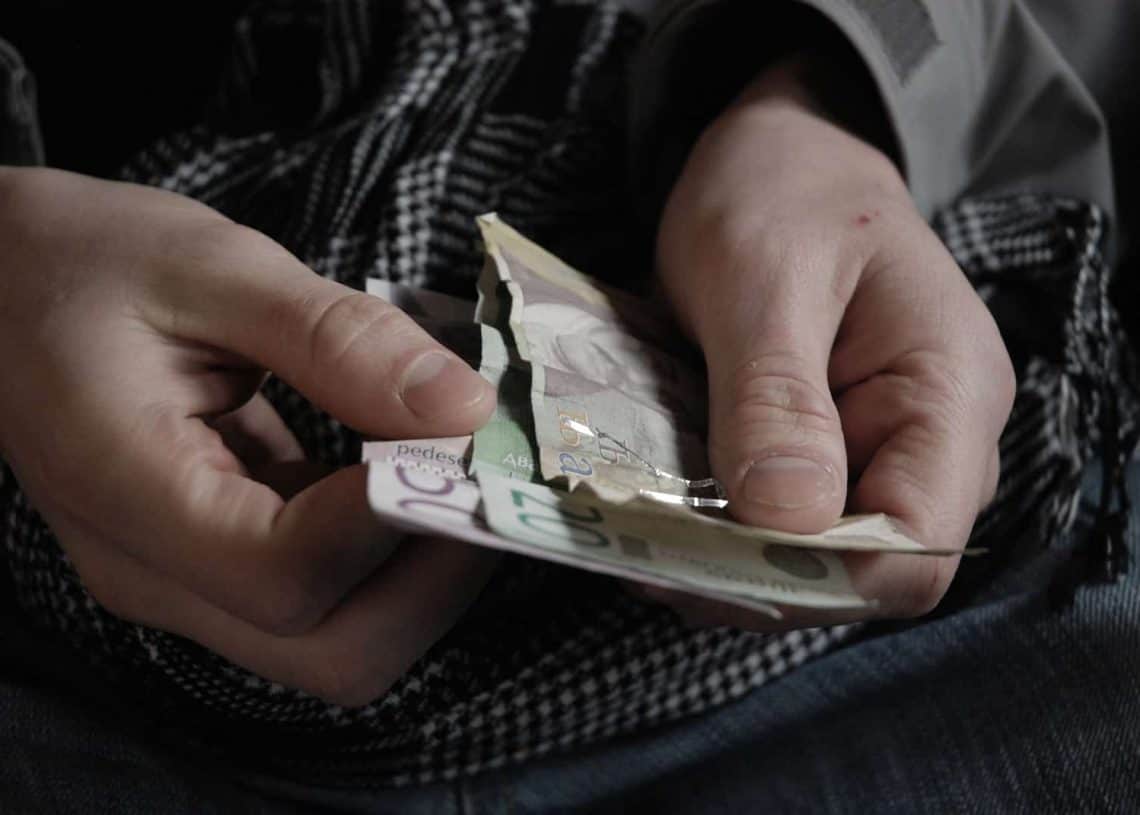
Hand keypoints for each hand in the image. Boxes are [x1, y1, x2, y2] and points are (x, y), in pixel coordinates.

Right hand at [0, 168, 497, 704]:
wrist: (2, 280)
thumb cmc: (88, 261)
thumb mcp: (214, 269)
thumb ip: (340, 339)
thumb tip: (465, 408)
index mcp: (130, 493)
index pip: (289, 577)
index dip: (397, 522)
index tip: (464, 438)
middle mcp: (155, 572)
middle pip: (332, 652)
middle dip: (436, 576)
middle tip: (485, 472)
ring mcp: (187, 579)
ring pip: (339, 640)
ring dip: (424, 569)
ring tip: (463, 467)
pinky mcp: (218, 563)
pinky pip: (327, 594)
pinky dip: (392, 548)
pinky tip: (414, 466)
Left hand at [649, 59, 1014, 627]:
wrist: (779, 153)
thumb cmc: (782, 189)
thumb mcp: (766, 277)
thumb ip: (778, 397)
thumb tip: (786, 521)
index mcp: (950, 393)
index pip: (915, 545)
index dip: (817, 575)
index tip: (707, 559)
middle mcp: (927, 442)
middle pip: (860, 569)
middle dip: (755, 573)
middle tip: (646, 551)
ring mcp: (873, 453)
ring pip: (809, 556)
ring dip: (721, 558)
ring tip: (634, 533)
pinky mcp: (819, 456)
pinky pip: (771, 520)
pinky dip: (711, 528)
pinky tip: (649, 513)